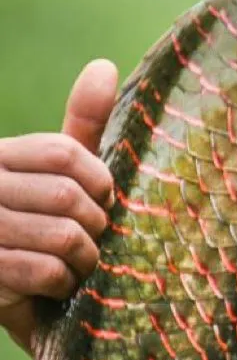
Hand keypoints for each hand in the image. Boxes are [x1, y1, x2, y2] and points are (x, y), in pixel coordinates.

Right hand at [0, 59, 117, 355]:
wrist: (10, 294)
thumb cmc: (42, 224)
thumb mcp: (60, 172)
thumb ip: (82, 125)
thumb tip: (103, 65)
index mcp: (0, 156)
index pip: (63, 153)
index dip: (99, 180)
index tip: (104, 199)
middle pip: (67, 196)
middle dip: (96, 224)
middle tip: (93, 240)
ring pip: (62, 236)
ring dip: (84, 257)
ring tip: (78, 264)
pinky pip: (44, 271)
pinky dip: (64, 282)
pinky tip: (58, 286)